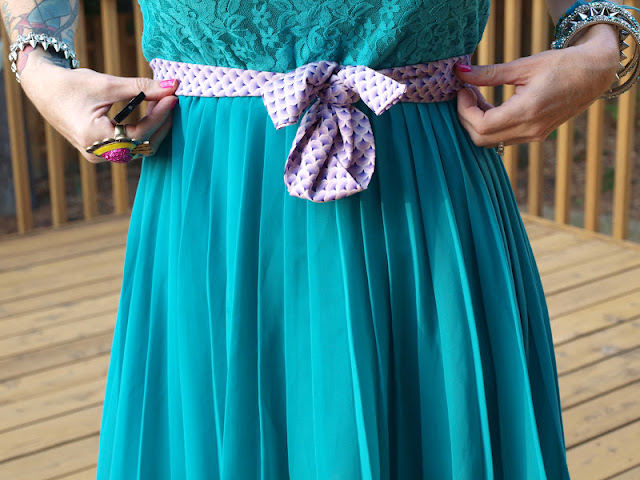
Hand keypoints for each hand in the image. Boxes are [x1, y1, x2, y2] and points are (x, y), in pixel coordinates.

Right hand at [18, 49, 178, 162]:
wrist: (44, 89)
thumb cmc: (72, 85)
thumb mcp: (108, 84)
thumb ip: (142, 88)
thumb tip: (172, 85)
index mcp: (96, 139)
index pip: (140, 134)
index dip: (160, 116)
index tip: (172, 97)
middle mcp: (98, 154)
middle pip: (143, 145)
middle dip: (160, 122)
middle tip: (170, 98)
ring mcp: (100, 155)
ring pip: (139, 148)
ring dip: (154, 126)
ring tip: (161, 101)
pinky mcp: (102, 152)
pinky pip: (131, 145)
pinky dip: (144, 129)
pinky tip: (151, 110)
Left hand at [455, 24, 620, 147]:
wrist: (594, 75)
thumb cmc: (562, 65)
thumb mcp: (524, 66)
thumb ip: (489, 74)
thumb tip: (460, 73)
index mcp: (527, 111)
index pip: (482, 125)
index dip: (464, 110)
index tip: (462, 90)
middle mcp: (530, 130)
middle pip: (481, 139)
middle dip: (466, 117)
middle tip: (466, 92)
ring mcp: (533, 136)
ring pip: (490, 141)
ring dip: (476, 121)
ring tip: (476, 96)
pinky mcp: (535, 136)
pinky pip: (502, 139)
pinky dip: (489, 125)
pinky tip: (489, 105)